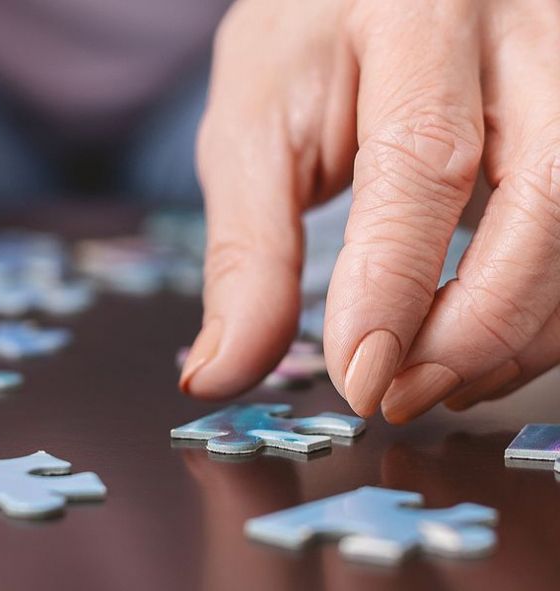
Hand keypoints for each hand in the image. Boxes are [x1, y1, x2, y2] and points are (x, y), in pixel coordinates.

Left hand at [182, 0, 559, 422]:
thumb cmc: (302, 50)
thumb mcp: (251, 134)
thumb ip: (246, 255)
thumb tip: (221, 372)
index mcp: (413, 19)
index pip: (422, 161)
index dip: (395, 284)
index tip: (359, 379)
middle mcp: (518, 34)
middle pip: (545, 194)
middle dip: (476, 323)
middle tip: (398, 394)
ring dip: (518, 333)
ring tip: (428, 382)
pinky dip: (541, 314)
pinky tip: (474, 348)